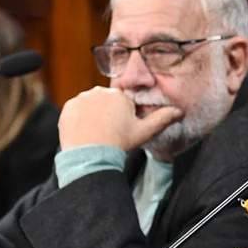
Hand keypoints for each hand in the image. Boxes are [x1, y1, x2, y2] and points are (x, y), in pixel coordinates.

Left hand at [59, 87, 181, 151]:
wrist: (91, 156)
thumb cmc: (119, 143)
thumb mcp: (143, 132)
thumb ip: (162, 119)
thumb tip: (179, 110)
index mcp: (119, 95)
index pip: (123, 103)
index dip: (123, 118)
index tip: (121, 130)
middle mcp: (100, 91)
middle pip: (106, 102)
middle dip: (108, 114)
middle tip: (109, 133)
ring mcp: (82, 98)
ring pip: (91, 105)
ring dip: (93, 115)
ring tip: (96, 134)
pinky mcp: (68, 107)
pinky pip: (76, 111)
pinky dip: (79, 120)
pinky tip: (85, 132)